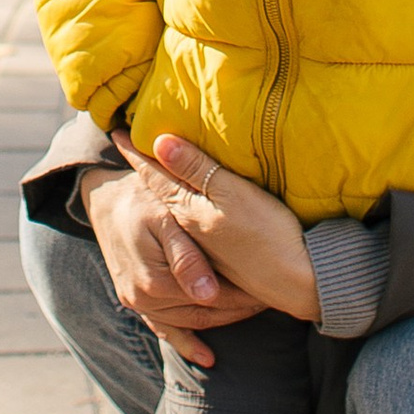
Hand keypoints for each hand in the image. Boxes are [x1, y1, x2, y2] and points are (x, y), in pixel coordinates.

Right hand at [80, 153, 270, 369]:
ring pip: (189, 323)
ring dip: (222, 321)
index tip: (270, 290)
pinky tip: (208, 357)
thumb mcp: (164, 218)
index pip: (212, 298)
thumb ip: (186, 257)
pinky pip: (165, 329)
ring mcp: (138, 304)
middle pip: (203, 313)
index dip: (244, 295)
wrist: (107, 198)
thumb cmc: (141, 200)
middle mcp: (144, 300)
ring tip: (253, 311)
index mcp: (155, 281)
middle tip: (270, 301)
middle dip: (239, 309)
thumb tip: (208, 294)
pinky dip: (187, 343)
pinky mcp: (136, 302)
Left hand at [143, 135, 321, 322]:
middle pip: (160, 193)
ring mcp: (206, 246)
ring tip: (151, 174)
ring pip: (174, 210)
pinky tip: (188, 210)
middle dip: (144, 170)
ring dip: (161, 190)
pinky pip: (191, 227)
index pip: (155, 175)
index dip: (137, 152)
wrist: (299, 281)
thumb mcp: (230, 194)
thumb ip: (196, 170)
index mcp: (188, 211)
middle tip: (127, 148)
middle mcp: (190, 229)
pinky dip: (182, 210)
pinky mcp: (224, 258)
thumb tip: (159, 142)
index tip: (115, 132)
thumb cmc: (267, 233)